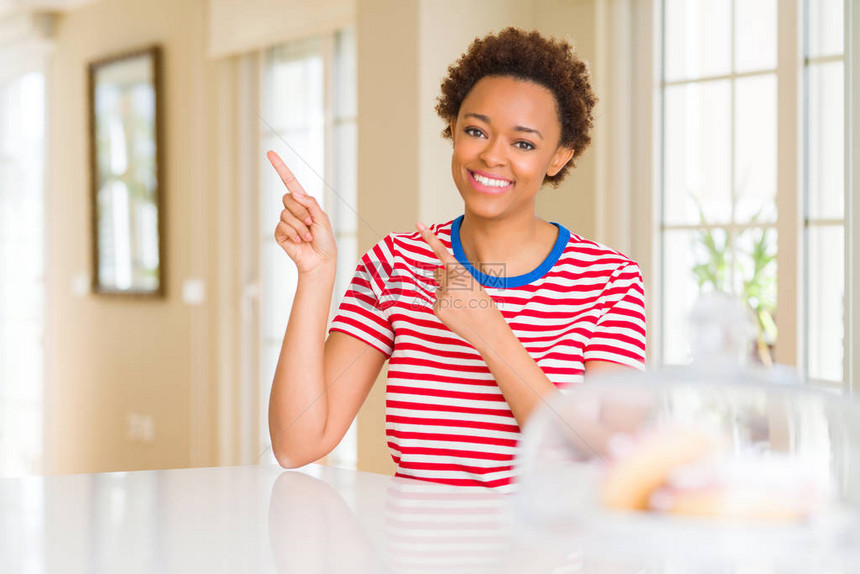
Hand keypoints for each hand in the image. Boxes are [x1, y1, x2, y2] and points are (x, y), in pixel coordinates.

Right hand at [268, 151, 336, 274]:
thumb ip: (310, 203)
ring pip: (286, 213)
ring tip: (307, 236)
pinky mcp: (280, 233)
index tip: (270, 153)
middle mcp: (293, 209)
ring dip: (300, 226)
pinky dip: (293, 233)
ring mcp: (285, 221)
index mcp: (304, 202)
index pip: (290, 181)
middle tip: (311, 224)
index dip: (280, 168)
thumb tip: (295, 193)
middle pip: (288, 198)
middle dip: (301, 211)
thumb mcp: (322, 218)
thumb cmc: (325, 239)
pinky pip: (282, 226)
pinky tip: (299, 241)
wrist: (320, 260)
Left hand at [416, 222, 506, 351]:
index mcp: (461, 272)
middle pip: (437, 273)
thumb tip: (438, 277)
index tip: (418, 224)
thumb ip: (456, 277)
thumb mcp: (474, 285)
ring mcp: (442, 295)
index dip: (429, 237)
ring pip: (438, 289)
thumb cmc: (485, 306)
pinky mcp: (437, 308)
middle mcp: (450, 281)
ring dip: (447, 295)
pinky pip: (437, 302)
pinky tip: (457, 314)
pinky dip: (445, 307)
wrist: (488, 330)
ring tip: (463, 306)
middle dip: (445, 279)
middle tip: (461, 293)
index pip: (442, 252)